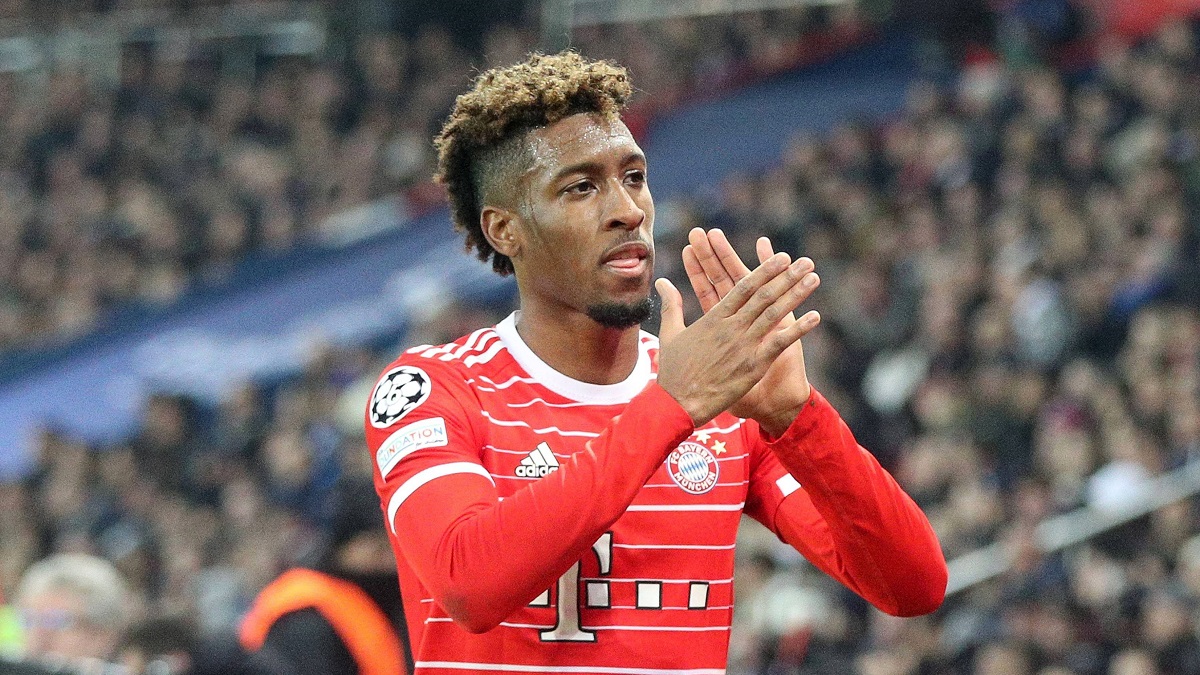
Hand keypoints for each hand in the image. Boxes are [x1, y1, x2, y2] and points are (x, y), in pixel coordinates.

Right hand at [655, 250, 819, 427]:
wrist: (676, 404)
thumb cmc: (672, 371)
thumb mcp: (670, 333)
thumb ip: (671, 305)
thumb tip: (662, 282)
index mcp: (713, 318)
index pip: (743, 287)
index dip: (764, 270)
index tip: (781, 257)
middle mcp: (731, 327)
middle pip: (764, 295)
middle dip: (786, 276)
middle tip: (806, 261)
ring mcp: (743, 346)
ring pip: (774, 313)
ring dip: (796, 294)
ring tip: (813, 278)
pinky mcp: (753, 366)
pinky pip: (780, 343)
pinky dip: (798, 329)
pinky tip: (815, 316)